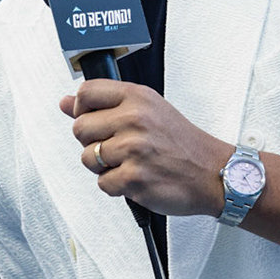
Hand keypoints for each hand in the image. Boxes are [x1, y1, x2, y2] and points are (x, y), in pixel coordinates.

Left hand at [62, 79, 231, 217]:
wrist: (213, 174)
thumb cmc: (182, 144)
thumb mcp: (149, 110)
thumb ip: (106, 105)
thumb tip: (65, 103)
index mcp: (137, 98)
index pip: (86, 92)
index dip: (81, 108)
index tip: (92, 118)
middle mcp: (134, 120)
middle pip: (79, 128)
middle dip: (93, 141)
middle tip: (117, 147)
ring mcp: (134, 150)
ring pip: (87, 158)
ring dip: (104, 166)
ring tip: (129, 163)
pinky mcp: (134, 179)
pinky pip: (102, 183)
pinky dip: (116, 185)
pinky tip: (136, 177)